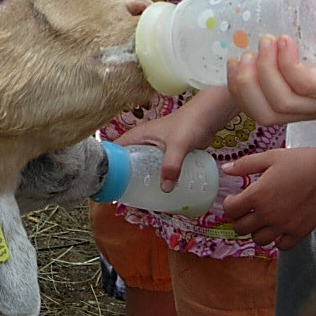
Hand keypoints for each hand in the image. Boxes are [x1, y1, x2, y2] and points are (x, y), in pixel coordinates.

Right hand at [115, 88, 237, 190]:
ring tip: (141, 198)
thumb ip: (171, 165)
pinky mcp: (168, 154)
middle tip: (125, 197)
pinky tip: (160, 191)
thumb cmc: (190, 124)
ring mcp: (156, 148)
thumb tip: (165, 189)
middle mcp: (145, 142)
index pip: (116, 149)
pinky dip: (155, 178)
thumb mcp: (178, 145)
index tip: (107, 183)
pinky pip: (157, 168)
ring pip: (143, 166)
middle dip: (125, 177)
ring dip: (141, 179)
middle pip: (128, 161)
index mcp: (140, 135)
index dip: (109, 164)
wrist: (209, 117)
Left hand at [222, 147, 315, 249]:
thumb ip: (245, 164)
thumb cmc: (300, 162)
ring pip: (258, 240)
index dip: (229, 204)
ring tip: (261, 218)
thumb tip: (226, 169)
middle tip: (245, 210)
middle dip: (239, 219)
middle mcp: (268, 214)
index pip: (231, 210)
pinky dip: (277, 240)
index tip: (234, 199)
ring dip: (256, 230)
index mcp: (258, 194)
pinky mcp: (299, 233)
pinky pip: (281, 246)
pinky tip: (279, 226)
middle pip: (241, 228)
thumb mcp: (269, 157)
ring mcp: (283, 226)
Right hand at [225, 7, 315, 124]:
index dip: (237, 91)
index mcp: (297, 97)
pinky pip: (305, 85)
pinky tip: (286, 41)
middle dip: (243, 86)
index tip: (231, 60)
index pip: (258, 111)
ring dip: (264, 71)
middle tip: (242, 55)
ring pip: (279, 103)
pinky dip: (288, 64)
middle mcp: (308, 106)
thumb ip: (293, 3)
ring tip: (267, 40)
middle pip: (263, 114)